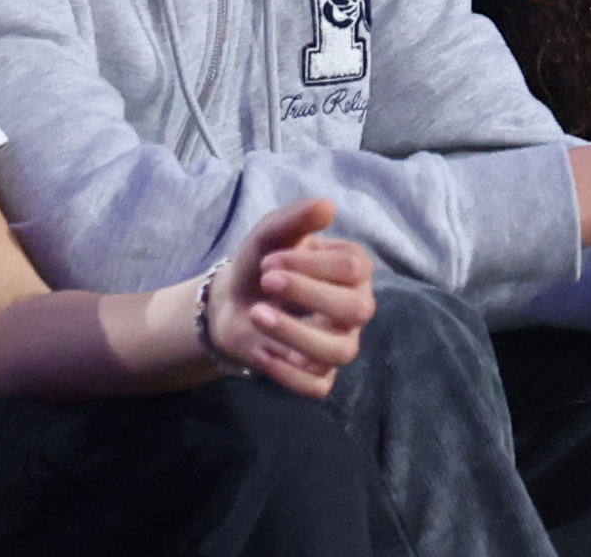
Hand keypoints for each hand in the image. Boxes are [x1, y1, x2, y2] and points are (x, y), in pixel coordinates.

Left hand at [207, 199, 374, 398]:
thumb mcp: (271, 234)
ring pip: (339, 350)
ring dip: (296, 333)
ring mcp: (340, 343)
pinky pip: (317, 386)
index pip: (353, 268)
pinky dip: (287, 372)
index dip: (310, 264)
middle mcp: (356, 307)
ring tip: (257, 315)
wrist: (233, 302)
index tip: (269, 259)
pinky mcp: (319, 376)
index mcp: (354, 271)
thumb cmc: (263, 264)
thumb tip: (328, 205)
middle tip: (266, 280)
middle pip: (358, 308)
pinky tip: (259, 351)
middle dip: (309, 293)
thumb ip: (296, 218)